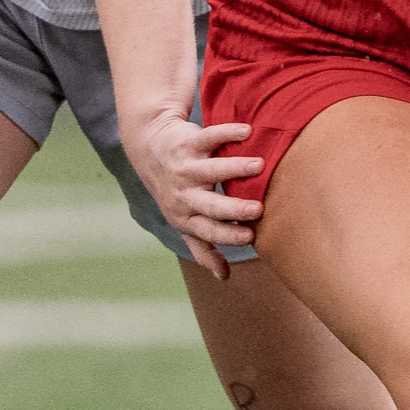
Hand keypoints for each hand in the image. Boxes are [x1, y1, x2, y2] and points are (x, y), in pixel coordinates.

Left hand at [122, 108, 263, 277]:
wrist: (149, 147)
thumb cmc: (175, 190)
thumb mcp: (185, 221)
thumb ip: (204, 247)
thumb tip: (224, 277)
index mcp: (185, 217)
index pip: (207, 230)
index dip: (226, 236)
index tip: (250, 237)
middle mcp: (183, 194)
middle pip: (208, 205)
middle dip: (232, 209)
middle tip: (257, 209)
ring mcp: (185, 167)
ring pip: (211, 170)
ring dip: (236, 168)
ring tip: (259, 166)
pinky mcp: (189, 142)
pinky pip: (209, 138)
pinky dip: (227, 133)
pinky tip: (247, 132)